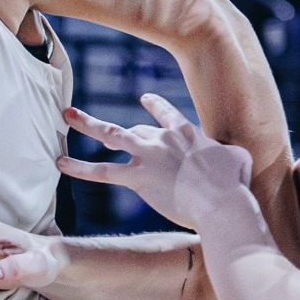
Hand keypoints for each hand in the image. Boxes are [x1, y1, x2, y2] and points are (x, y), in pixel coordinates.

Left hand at [58, 96, 255, 230]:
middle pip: (134, 130)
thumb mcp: (239, 160)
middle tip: (97, 131)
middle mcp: (163, 138)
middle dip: (116, 132)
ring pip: (110, 134)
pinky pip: (102, 171)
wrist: (221, 199)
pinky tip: (60, 162)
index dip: (154, 107)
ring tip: (67, 115)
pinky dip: (79, 167)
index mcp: (186, 132)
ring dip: (87, 124)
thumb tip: (237, 158)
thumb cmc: (233, 184)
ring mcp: (147, 155)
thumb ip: (232, 155)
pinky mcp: (137, 177)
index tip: (145, 99)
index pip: (165, 115)